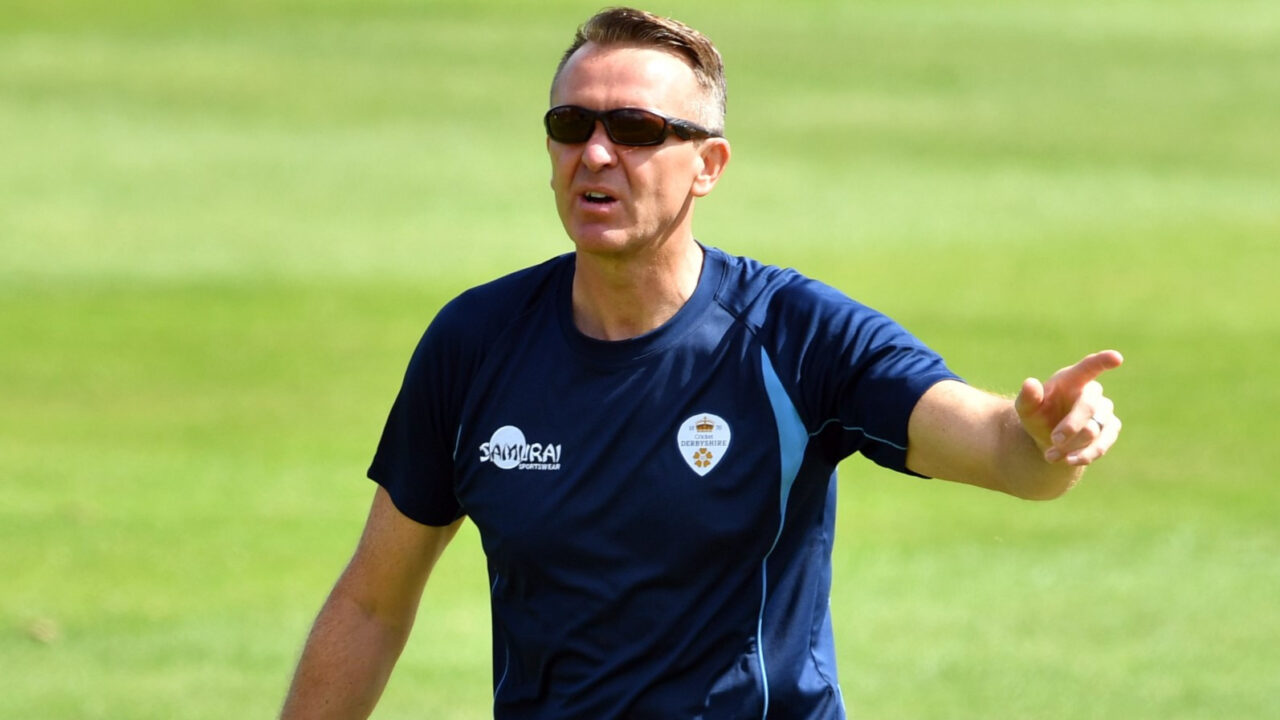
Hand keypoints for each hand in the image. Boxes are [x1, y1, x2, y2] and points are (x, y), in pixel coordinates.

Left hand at [1014, 350, 1123, 465]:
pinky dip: (1084, 454)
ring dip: (1073, 444)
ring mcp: (1104, 411)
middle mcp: (1092, 393)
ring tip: (1051, 454)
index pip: (1089, 366)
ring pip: (1095, 429)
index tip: (1117, 358)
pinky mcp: (1110, 430)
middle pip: (1088, 406)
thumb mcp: (1026, 408)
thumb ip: (1028, 397)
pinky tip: (1067, 460)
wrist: (1050, 439)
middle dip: (1071, 425)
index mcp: (1072, 379)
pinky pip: (1103, 444)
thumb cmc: (1038, 415)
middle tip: (1054, 439)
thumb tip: (1030, 383)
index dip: (1103, 361)